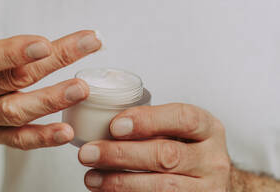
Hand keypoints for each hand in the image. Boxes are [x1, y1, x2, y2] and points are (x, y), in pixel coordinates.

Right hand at [0, 0, 100, 149]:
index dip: (13, 52)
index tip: (45, 43)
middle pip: (13, 79)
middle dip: (52, 64)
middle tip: (86, 46)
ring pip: (17, 112)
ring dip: (51, 102)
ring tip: (82, 89)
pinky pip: (18, 140)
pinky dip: (42, 137)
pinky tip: (66, 132)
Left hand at [78, 103, 230, 190]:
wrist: (209, 178)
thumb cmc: (186, 147)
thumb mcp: (178, 128)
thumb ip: (151, 123)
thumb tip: (104, 124)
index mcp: (207, 128)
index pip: (182, 118)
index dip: (147, 120)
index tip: (114, 126)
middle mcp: (212, 159)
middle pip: (166, 155)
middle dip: (122, 154)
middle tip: (89, 153)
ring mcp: (207, 188)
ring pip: (163, 188)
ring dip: (120, 182)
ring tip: (92, 177)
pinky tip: (107, 191)